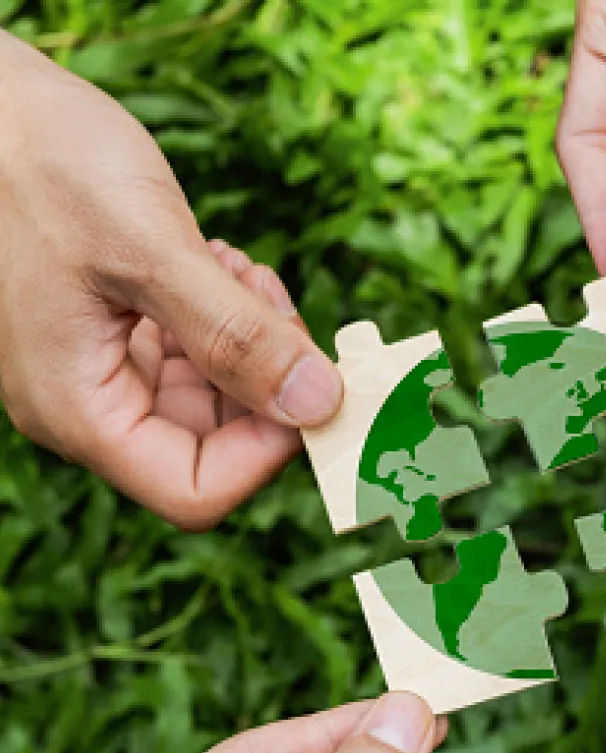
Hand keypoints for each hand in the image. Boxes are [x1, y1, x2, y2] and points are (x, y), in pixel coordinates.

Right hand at [0, 31, 342, 529]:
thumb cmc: (41, 162)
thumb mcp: (149, 249)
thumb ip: (236, 335)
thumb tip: (318, 404)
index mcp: (79, 410)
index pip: (196, 491)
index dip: (267, 453)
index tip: (312, 385)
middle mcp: (90, 405)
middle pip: (214, 447)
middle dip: (266, 384)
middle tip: (272, 306)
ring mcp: (106, 371)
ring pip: (215, 399)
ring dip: (251, 344)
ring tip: (239, 272)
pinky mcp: (122, 336)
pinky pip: (197, 357)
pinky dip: (228, 319)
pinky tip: (221, 265)